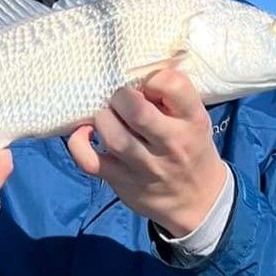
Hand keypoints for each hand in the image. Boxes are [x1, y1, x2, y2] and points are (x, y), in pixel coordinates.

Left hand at [66, 69, 226, 235]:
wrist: (197, 200)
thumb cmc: (190, 148)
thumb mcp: (193, 118)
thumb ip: (170, 96)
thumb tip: (132, 74)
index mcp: (192, 120)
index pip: (173, 84)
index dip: (153, 77)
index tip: (147, 85)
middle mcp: (171, 144)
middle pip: (137, 111)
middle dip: (120, 97)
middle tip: (120, 100)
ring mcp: (145, 166)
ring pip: (112, 136)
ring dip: (102, 118)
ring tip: (107, 116)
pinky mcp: (121, 182)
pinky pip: (89, 161)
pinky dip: (78, 143)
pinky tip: (84, 133)